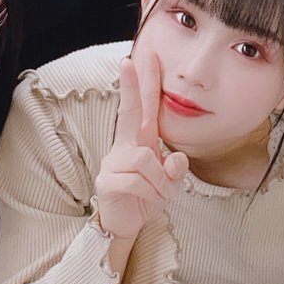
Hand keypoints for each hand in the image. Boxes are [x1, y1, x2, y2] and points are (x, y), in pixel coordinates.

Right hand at [95, 53, 188, 241]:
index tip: (138, 58)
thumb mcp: (169, 183)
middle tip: (127, 59)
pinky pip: (138, 182)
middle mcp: (124, 146)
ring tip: (156, 194)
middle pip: (129, 112)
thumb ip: (175, 169)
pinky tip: (145, 201)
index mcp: (140, 141)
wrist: (126, 225)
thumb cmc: (146, 198)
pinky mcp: (107, 181)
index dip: (142, 84)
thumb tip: (176, 158)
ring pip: (146, 160)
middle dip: (131, 86)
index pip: (143, 108)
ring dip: (159, 182)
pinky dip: (150, 194)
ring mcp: (113, 162)